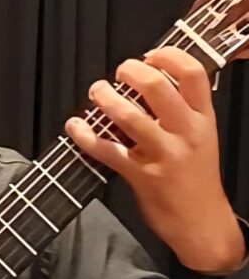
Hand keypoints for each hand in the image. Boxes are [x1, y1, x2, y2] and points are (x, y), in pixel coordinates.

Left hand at [66, 46, 245, 272]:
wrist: (202, 223)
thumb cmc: (197, 179)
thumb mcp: (202, 138)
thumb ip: (182, 112)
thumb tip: (149, 84)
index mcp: (203, 119)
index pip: (192, 73)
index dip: (167, 56)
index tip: (148, 55)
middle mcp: (185, 132)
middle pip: (156, 87)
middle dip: (130, 71)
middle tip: (118, 73)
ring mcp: (163, 154)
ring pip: (128, 116)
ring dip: (105, 98)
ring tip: (96, 92)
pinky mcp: (141, 175)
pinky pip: (107, 150)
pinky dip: (85, 136)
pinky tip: (75, 127)